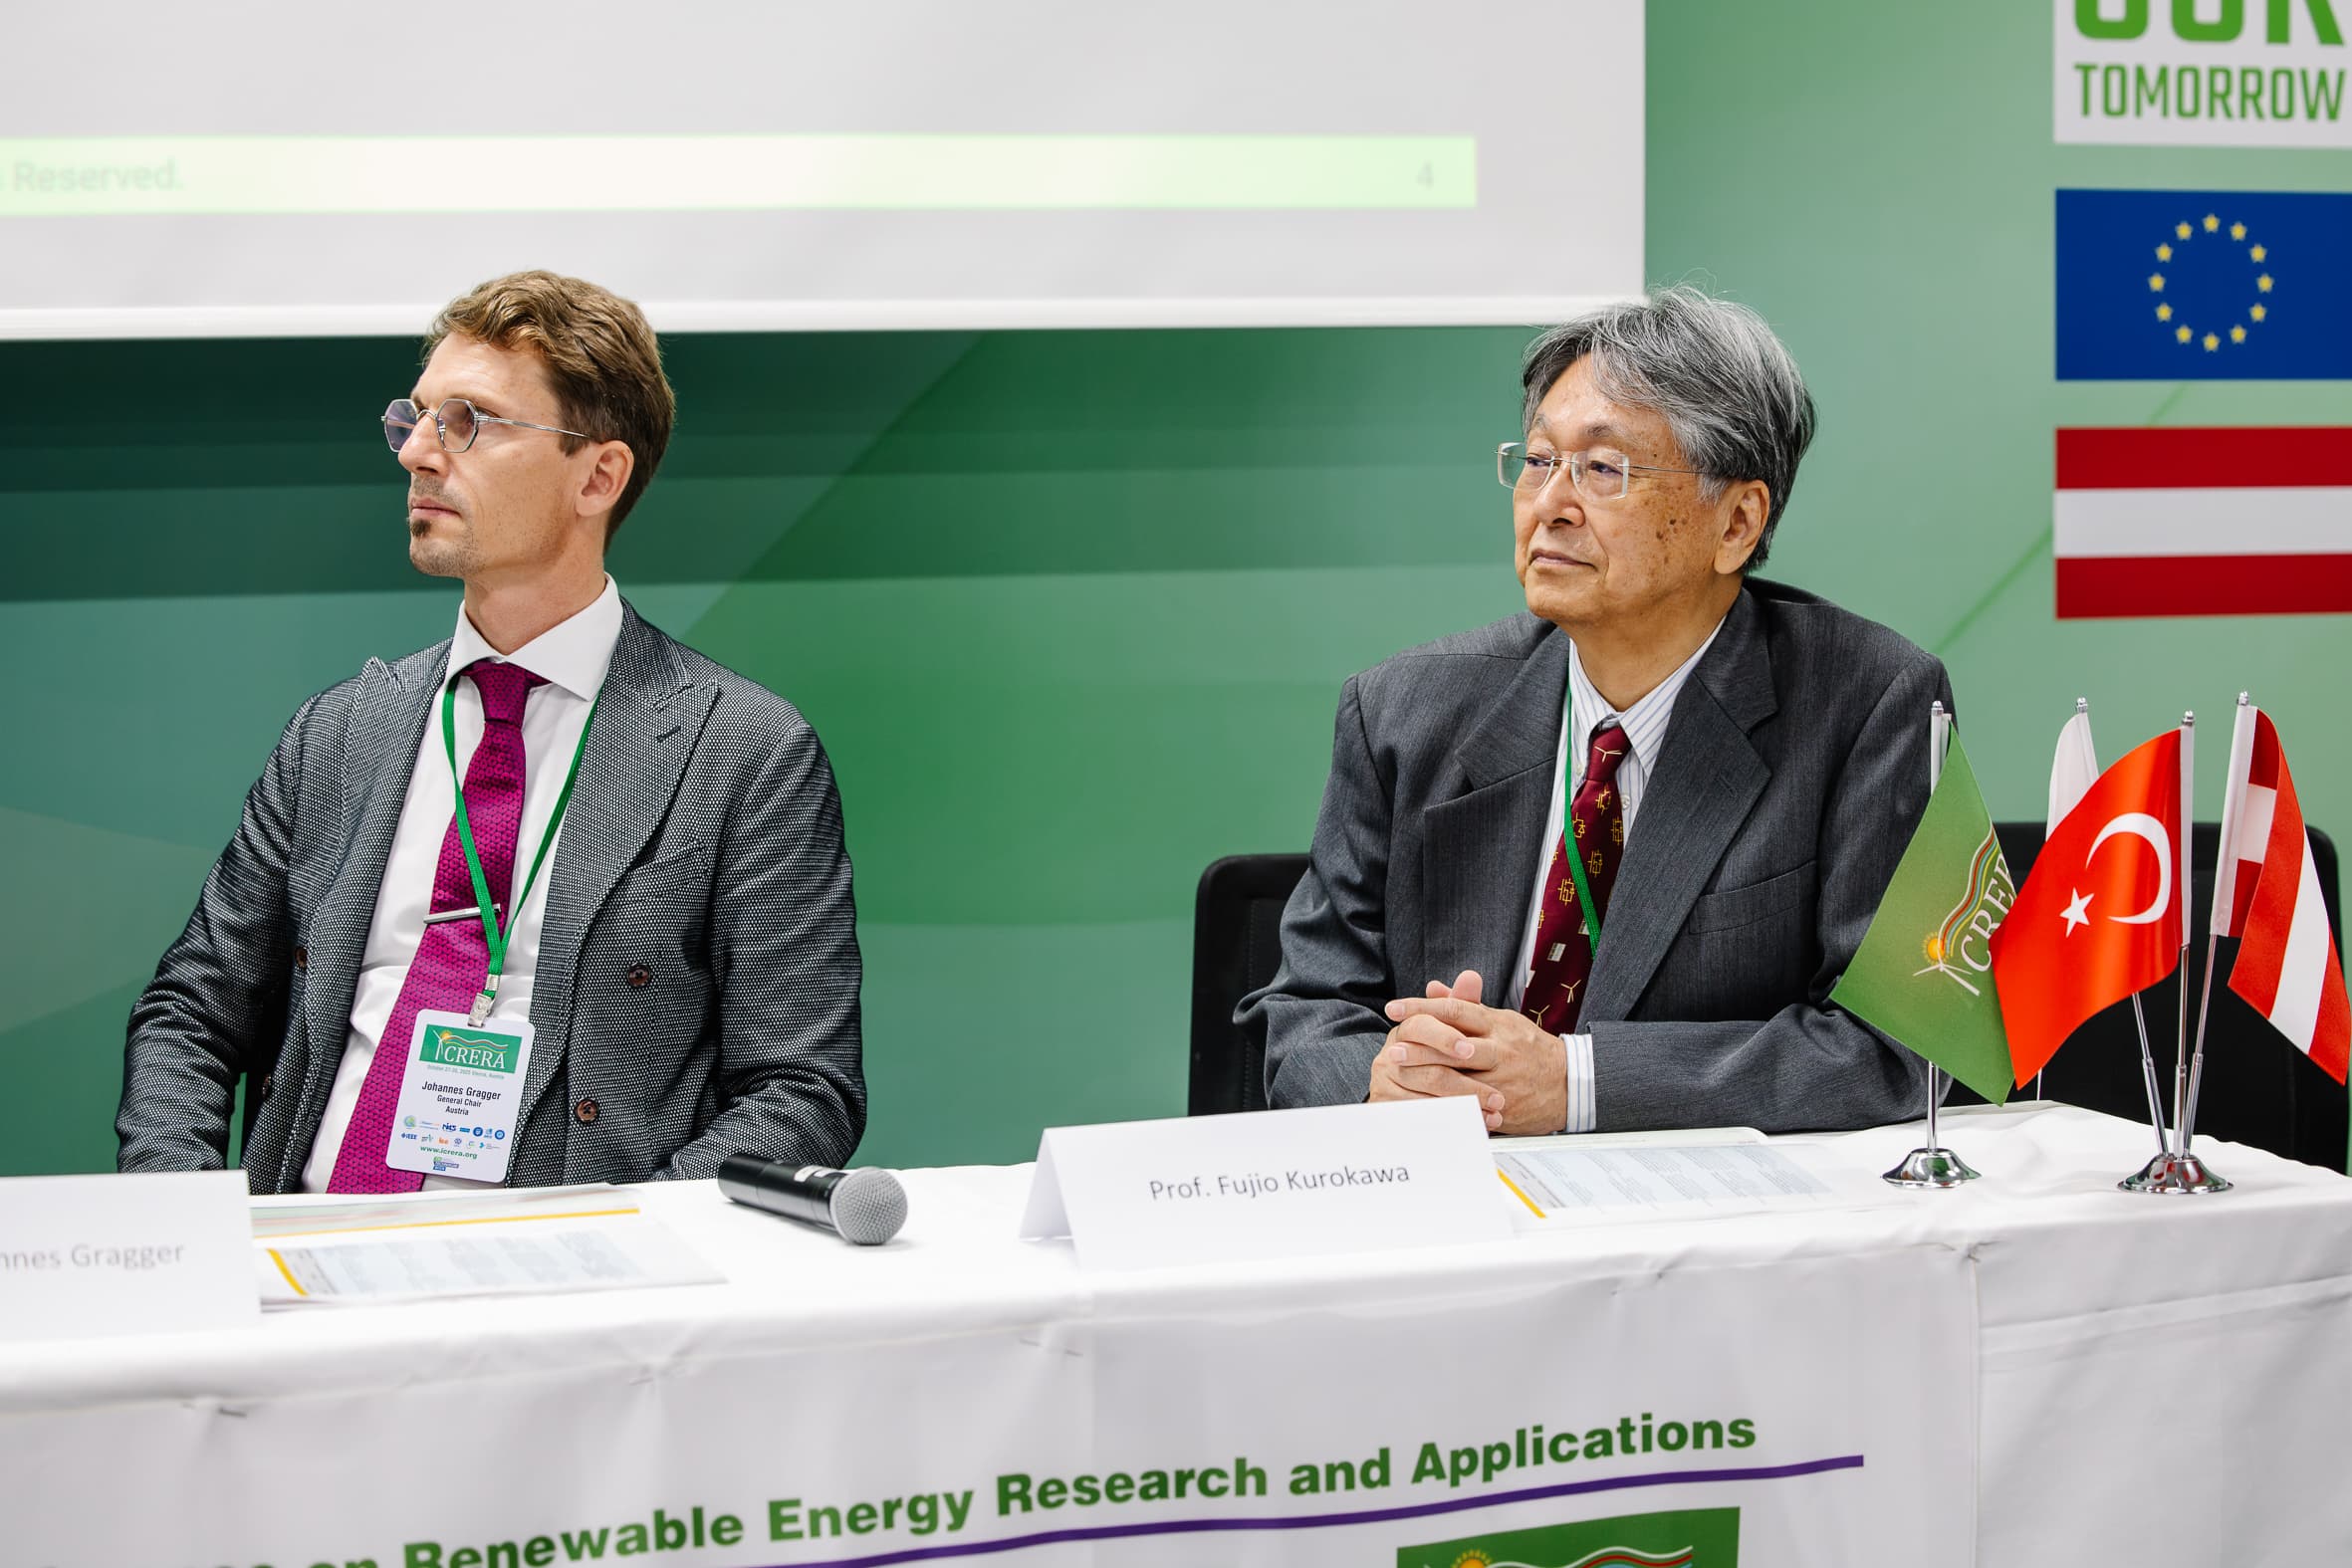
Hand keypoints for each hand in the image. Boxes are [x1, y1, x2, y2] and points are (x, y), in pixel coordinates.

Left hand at [1380, 987, 1566, 1135]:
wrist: (1570, 1082)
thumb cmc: (1529, 1048)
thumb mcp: (1501, 1021)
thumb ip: (1466, 1006)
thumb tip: (1433, 987)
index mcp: (1496, 1024)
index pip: (1454, 1009)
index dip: (1421, 1007)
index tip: (1393, 1008)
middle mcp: (1500, 1049)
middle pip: (1454, 1044)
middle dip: (1420, 1047)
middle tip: (1393, 1050)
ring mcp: (1503, 1078)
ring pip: (1460, 1077)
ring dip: (1428, 1077)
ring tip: (1402, 1076)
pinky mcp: (1505, 1106)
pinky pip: (1472, 1106)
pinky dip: (1448, 1106)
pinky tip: (1424, 1105)